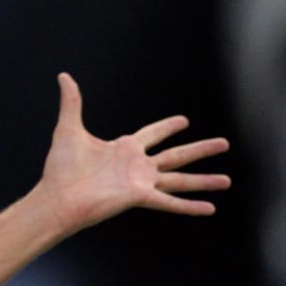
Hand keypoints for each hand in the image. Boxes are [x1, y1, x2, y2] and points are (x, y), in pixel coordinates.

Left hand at [35, 73, 230, 234]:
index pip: (152, 134)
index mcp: (123, 149)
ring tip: (227, 180)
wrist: (57, 196)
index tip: (184, 120)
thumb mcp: (69, 129)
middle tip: (225, 143)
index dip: (168, 127)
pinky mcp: (138, 197)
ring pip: (180, 179)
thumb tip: (64, 76)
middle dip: (200, 149)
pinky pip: (169, 201)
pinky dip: (189, 206)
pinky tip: (210, 208)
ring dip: (204, 180)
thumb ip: (71, 102)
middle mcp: (136, 166)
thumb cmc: (61, 168)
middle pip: (176, 155)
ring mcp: (140, 182)